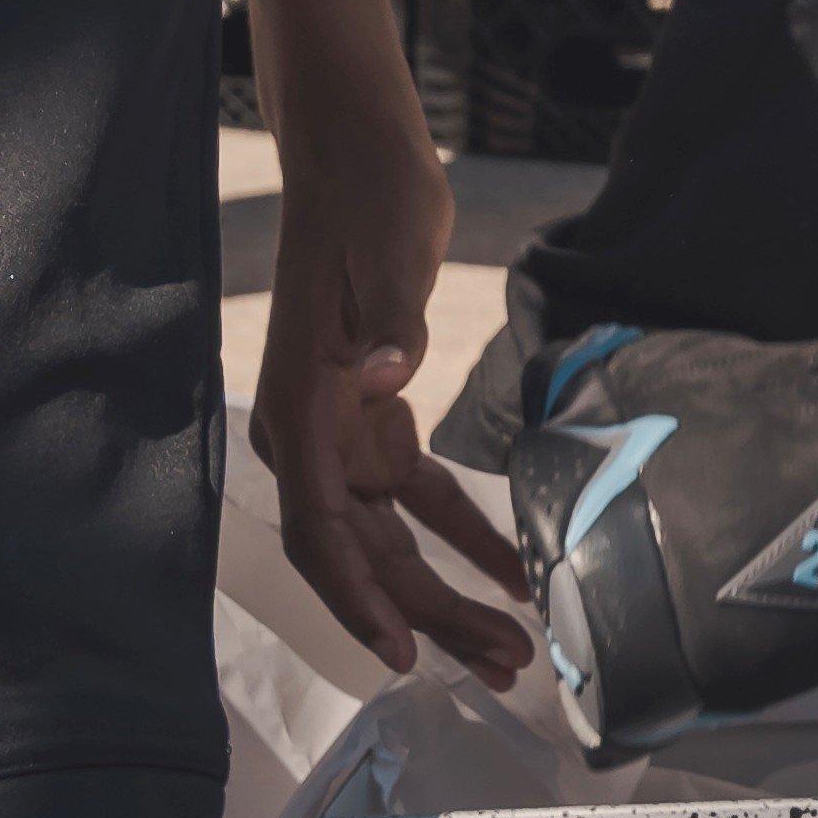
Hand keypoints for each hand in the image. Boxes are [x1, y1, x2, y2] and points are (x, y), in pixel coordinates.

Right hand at [254, 71, 532, 685]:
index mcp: (304, 410)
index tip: (401, 652)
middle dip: (429, 615)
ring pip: (393, 533)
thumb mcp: (384, 252)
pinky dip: (464, 528)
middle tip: (499, 665)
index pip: (324, 532)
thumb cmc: (368, 200)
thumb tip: (386, 374)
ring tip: (511, 641)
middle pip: (368, 552)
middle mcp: (314, 434)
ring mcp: (343, 425)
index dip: (359, 597)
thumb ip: (387, 320)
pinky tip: (513, 565)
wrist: (363, 153)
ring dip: (449, 586)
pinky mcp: (378, 408)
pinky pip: (417, 491)